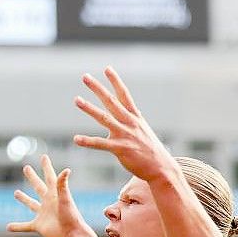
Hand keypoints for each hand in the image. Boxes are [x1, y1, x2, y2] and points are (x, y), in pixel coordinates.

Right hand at [6, 154, 88, 236]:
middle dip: (32, 177)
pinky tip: (8, 227)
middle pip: (38, 187)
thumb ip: (63, 185)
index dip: (46, 166)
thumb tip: (66, 170)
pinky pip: (25, 226)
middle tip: (26, 168)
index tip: (44, 157)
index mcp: (55, 194)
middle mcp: (48, 202)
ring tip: (16, 193)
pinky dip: (17, 227)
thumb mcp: (66, 199)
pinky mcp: (39, 226)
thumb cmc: (71, 217)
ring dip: (24, 199)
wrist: (72, 235)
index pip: (49, 177)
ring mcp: (43, 214)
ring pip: (31, 204)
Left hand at [74, 66, 173, 181]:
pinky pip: (100, 144)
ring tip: (76, 100)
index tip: (107, 69)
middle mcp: (129, 122)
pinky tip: (76, 139)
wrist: (161, 168)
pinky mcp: (120, 148)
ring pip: (104, 118)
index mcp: (135, 117)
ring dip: (89, 108)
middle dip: (97, 88)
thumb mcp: (144, 130)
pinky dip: (88, 141)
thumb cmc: (151, 151)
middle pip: (111, 101)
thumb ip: (134, 120)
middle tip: (85, 76)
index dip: (115, 81)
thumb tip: (131, 112)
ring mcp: (125, 134)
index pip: (124, 95)